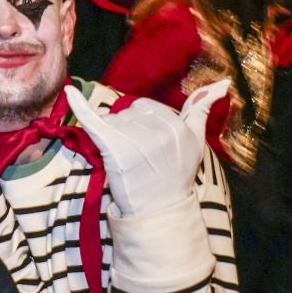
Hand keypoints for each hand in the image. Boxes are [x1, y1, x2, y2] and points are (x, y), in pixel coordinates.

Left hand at [65, 84, 220, 218]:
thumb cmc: (176, 174)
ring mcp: (136, 140)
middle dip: (128, 128)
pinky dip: (79, 105)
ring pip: (113, 120)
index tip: (148, 146)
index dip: (142, 124)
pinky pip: (94, 121)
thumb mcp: (196, 141)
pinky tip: (69, 91)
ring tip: (127, 159)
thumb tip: (222, 84)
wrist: (159, 207)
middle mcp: (159, 131)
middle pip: (129, 112)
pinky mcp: (114, 148)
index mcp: (178, 125)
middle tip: (138, 156)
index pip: (146, 107)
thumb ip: (203, 110)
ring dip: (114, 135)